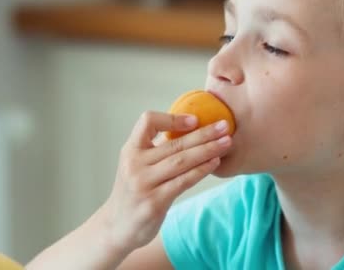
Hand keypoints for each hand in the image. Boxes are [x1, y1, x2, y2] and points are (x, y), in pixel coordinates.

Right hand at [93, 111, 231, 253]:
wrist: (116, 226)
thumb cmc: (133, 191)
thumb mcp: (135, 165)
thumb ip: (155, 149)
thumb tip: (190, 130)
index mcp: (130, 150)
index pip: (147, 122)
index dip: (172, 118)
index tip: (195, 120)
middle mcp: (134, 164)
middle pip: (174, 143)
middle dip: (203, 133)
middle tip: (224, 125)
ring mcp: (144, 184)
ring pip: (181, 161)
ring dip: (208, 150)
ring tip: (226, 142)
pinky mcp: (154, 202)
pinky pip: (183, 182)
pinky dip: (201, 170)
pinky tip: (215, 163)